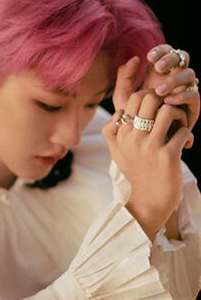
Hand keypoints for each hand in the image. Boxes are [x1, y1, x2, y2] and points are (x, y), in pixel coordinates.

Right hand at [102, 89, 192, 239]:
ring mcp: (150, 146)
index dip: (150, 97)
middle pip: (150, 98)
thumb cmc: (134, 174)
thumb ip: (111, 130)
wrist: (146, 203)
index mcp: (121, 134)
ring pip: (168, 111)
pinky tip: (185, 145)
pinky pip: (183, 132)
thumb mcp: (115, 152)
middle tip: (171, 114)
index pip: (134, 98)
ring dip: (179, 116)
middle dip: (165, 101)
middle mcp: (133, 137)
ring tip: (179, 127)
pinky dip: (188, 135)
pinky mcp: (168, 156)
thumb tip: (120, 111)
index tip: (157, 108)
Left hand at [112, 44, 198, 147]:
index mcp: (157, 74)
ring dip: (174, 80)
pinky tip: (167, 101)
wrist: (140, 142)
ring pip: (190, 75)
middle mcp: (174, 79)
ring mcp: (184, 91)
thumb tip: (135, 58)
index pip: (166, 53)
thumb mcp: (123, 97)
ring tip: (158, 91)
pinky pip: (194, 95)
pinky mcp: (191, 107)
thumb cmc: (131, 118)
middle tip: (158, 68)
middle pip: (182, 58)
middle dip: (170, 60)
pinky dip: (182, 96)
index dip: (161, 51)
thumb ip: (125, 78)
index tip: (149, 57)